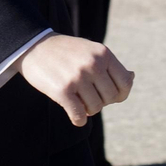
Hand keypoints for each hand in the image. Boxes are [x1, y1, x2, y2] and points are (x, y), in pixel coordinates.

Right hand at [18, 34, 134, 126]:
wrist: (33, 46)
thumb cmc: (65, 51)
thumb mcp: (91, 50)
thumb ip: (110, 65)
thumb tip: (132, 77)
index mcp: (103, 53)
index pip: (125, 83)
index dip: (120, 94)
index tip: (109, 95)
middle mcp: (93, 64)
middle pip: (110, 98)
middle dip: (101, 101)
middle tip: (88, 96)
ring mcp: (78, 77)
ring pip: (96, 108)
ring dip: (88, 109)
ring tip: (79, 101)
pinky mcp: (62, 90)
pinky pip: (79, 116)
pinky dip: (78, 119)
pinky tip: (74, 114)